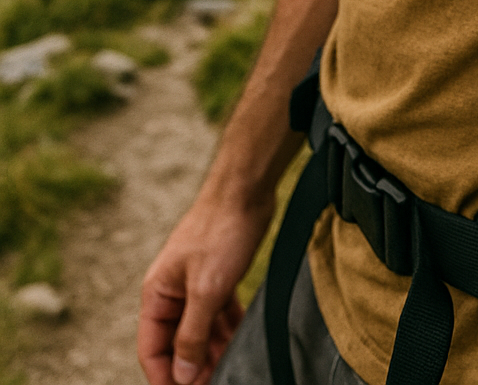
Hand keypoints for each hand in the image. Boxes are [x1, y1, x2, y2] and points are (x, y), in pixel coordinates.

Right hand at [138, 191, 272, 383]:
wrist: (246, 189)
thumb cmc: (220, 230)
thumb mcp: (206, 290)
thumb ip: (192, 334)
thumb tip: (180, 374)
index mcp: (158, 294)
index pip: (152, 349)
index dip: (166, 377)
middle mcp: (172, 292)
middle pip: (177, 343)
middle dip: (194, 367)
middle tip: (217, 381)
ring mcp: (195, 284)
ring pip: (200, 330)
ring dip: (213, 351)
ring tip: (233, 368)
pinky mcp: (218, 277)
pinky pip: (218, 314)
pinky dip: (227, 330)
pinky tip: (240, 342)